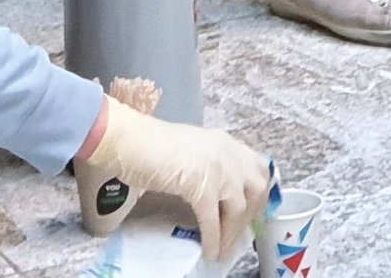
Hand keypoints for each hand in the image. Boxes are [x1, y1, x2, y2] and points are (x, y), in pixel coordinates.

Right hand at [79, 96, 270, 260]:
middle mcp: (228, 152)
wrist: (130, 139)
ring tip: (223, 250)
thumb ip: (210, 165)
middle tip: (238, 234)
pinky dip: (214, 238)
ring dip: (232, 232)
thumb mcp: (192, 150)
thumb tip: (218, 195)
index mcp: (226, 142)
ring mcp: (217, 168)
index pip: (259, 167)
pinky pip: (213, 218)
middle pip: (257, 188)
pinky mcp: (201, 185)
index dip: (260, 193)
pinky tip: (210, 251)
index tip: (255, 212)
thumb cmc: (151, 144)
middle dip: (251, 215)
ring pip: (239, 207)